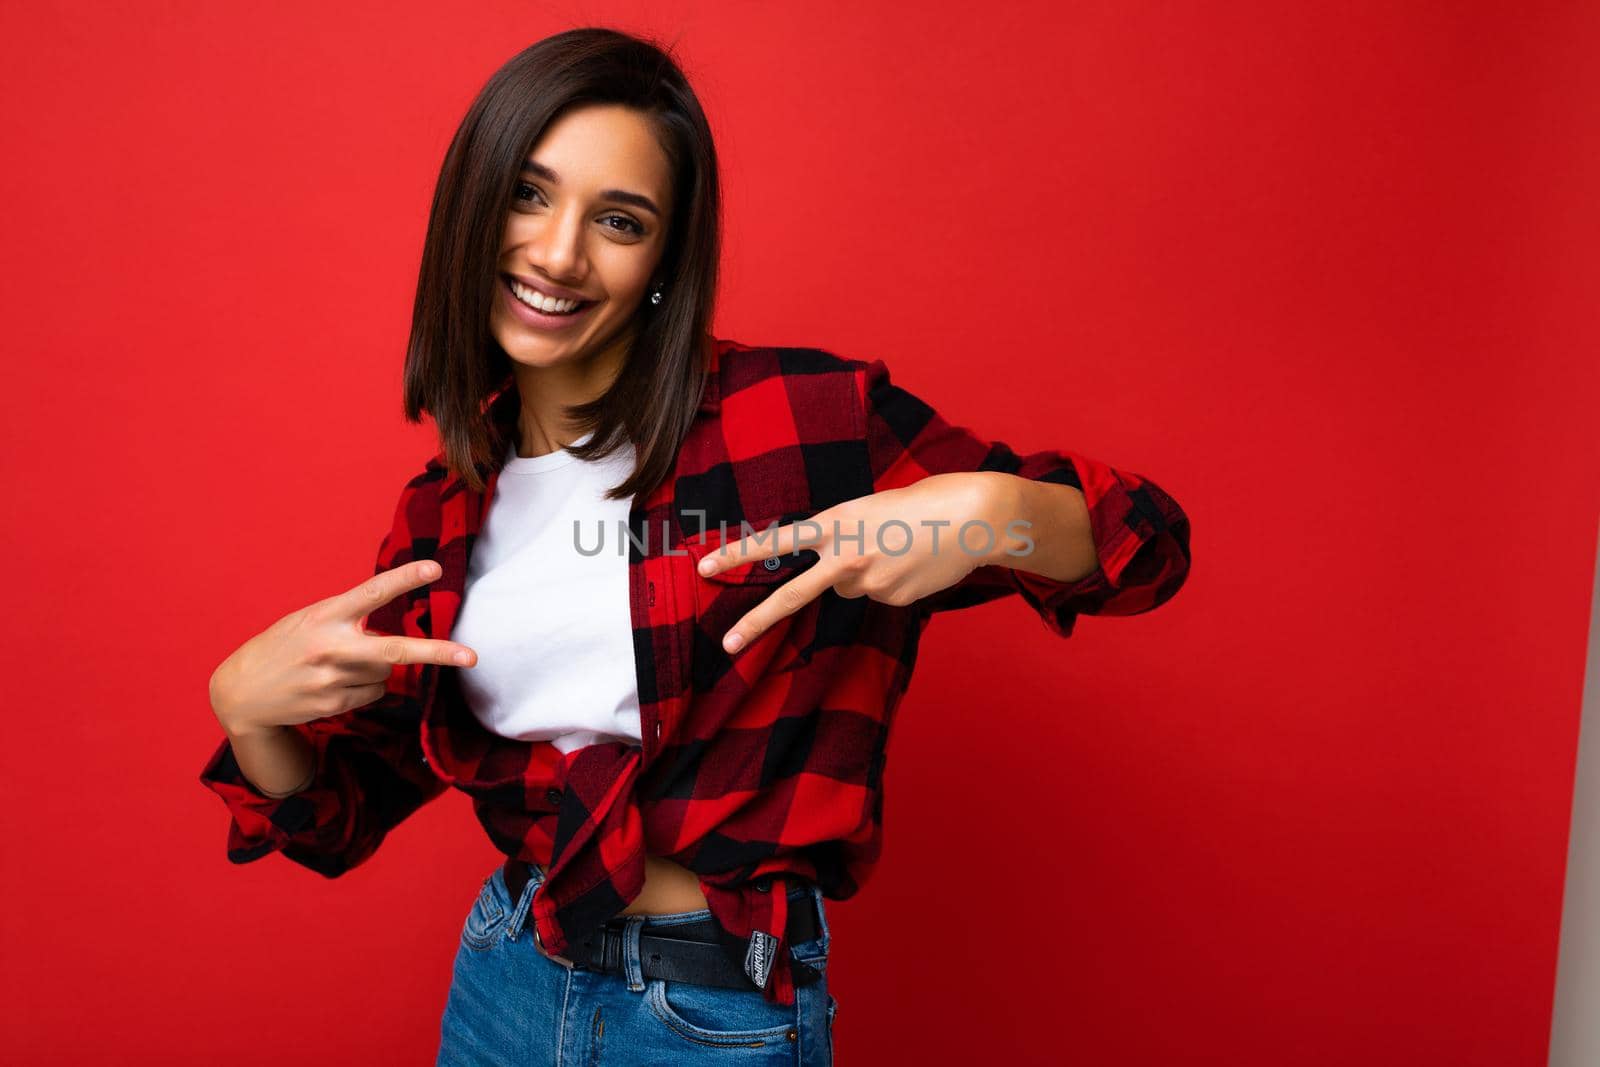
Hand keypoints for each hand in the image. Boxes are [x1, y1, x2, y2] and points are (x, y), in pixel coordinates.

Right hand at [209, 559, 477, 737]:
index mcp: (324, 616)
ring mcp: (333, 681)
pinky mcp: (334, 706)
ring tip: (339, 665)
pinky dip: (365, 686)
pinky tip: (334, 684)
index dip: (404, 579)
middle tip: (471, 657)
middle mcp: (331, 648)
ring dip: (376, 667)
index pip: (371, 593)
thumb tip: (392, 632)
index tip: (434, 568)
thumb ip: (347, 620)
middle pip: (394, 649)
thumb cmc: (282, 647)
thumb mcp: (308, 621)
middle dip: (436, 653)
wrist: (241, 694)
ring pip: (386, 672)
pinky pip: (373, 692)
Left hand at [696, 472, 1021, 653]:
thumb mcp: (871, 509)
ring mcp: (869, 583)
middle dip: (756, 622)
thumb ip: (846, 539)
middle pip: (792, 595)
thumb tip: (842, 578)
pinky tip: (914, 564)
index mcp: (836, 522)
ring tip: (899, 549)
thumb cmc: (923, 502)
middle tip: (728, 644)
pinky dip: (893, 582)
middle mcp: (845, 556)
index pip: (777, 541)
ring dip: (864, 575)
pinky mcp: (892, 600)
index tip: (704, 567)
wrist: (973, 517)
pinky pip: (880, 595)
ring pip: (849, 589)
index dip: (738, 554)